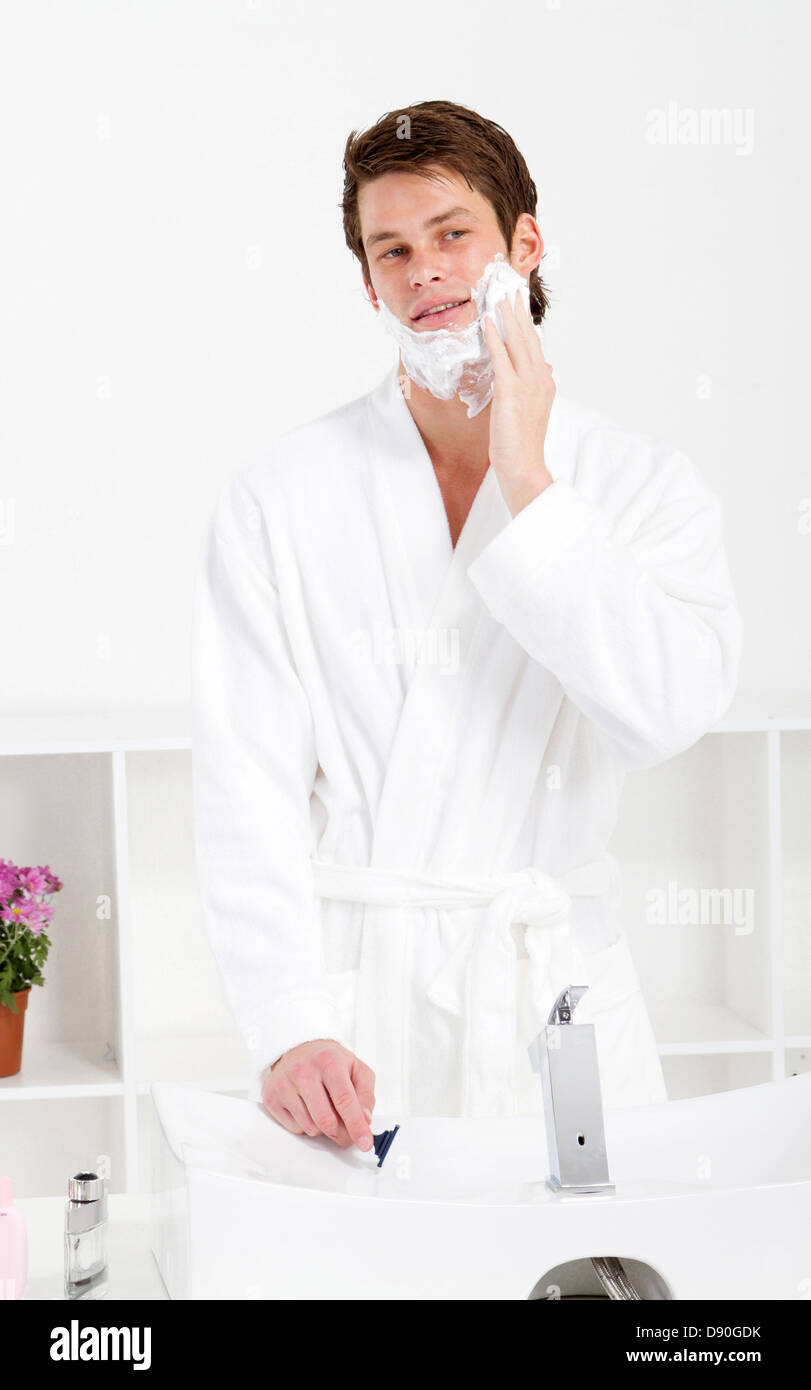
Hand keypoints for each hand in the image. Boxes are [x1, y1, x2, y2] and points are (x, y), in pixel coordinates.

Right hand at [261, 1038, 375, 1152]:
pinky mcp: (272, 1097)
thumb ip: (366, 1094)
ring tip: (325, 1109)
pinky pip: (296, 1129)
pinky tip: (308, 1108)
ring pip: (311, 1128)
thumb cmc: (329, 1062)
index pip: (344, 1100)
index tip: (364, 1143)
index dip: (356, 1125)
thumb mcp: (356, 1069)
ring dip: (323, 1128)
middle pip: (326, 1120)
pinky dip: (307, 1125)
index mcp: (329, 1061)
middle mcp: (304, 1071)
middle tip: (348, 1134)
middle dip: (342, 1134)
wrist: (299, 1049)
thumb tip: (365, 1119)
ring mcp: (285, 1084)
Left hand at [482, 290, 555, 516]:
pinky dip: (494, 337)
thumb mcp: (534, 410)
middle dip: (518, 311)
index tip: (519, 303)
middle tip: (509, 287)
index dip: (526, 322)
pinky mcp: (511, 391)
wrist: (523, 466)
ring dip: (507, 316)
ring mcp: (528, 383)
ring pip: (517, 341)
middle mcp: (541, 377)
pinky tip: (487, 321)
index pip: (535, 344)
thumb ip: (537, 387)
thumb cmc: (522, 443)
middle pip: (528, 336)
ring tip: (499, 295)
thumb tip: (547, 369)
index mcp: (546, 381)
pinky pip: (501, 357)